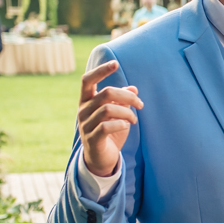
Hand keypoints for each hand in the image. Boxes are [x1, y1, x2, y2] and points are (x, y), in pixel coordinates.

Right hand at [78, 60, 143, 176]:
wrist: (101, 158)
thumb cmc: (110, 132)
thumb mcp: (118, 114)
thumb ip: (122, 101)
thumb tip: (134, 87)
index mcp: (86, 101)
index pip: (87, 80)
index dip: (100, 70)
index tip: (115, 63)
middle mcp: (82, 110)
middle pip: (106, 93)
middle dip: (128, 96)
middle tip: (140, 105)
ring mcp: (85, 125)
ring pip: (108, 109)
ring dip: (127, 112)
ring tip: (134, 119)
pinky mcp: (92, 139)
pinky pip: (106, 126)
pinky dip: (120, 124)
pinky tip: (126, 126)